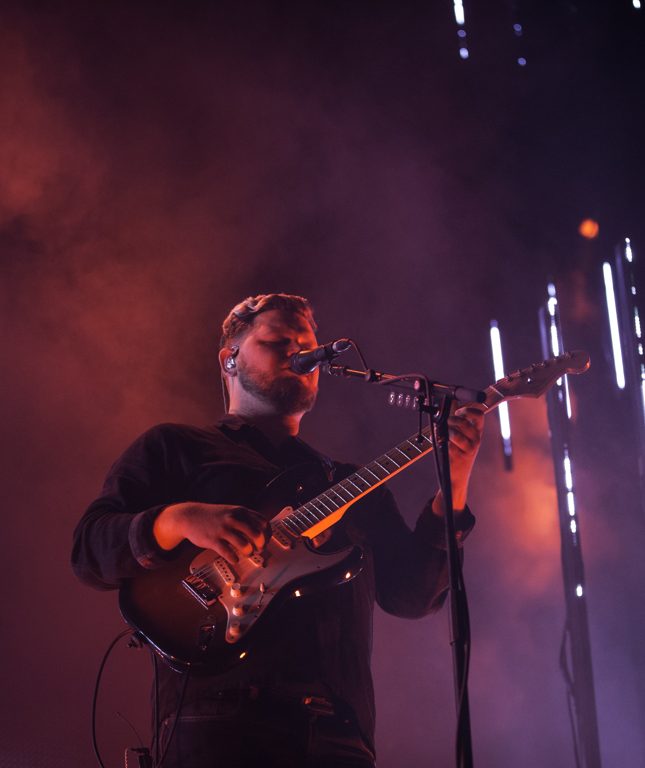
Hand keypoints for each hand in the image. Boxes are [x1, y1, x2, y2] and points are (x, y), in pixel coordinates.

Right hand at [153, 502, 269, 563]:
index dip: (267, 534)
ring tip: (246, 554)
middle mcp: (233, 519)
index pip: (263, 522)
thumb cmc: (213, 516)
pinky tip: (234, 559)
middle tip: (258, 550)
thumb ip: (245, 519)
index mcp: (240, 511)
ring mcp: (223, 529)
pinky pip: (228, 553)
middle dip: (260, 545)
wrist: (189, 516)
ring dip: (248, 552)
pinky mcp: (213, 540)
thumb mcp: (231, 511)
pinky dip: (234, 558)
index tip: (266, 541)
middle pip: (256, 534)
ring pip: (244, 545)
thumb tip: (261, 532)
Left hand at [432, 403, 484, 513]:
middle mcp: (476, 439)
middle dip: (450, 420)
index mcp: (477, 432)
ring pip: (454, 433)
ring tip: (442, 435)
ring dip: (445, 432)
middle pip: (463, 422)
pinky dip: (439, 441)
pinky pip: (446, 443)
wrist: (456, 477)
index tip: (458, 411)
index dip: (468, 410)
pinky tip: (439, 443)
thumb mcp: (460, 435)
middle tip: (445, 423)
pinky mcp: (460, 456)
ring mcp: (469, 448)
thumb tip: (450, 402)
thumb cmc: (456, 453)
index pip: (479, 415)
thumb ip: (456, 420)